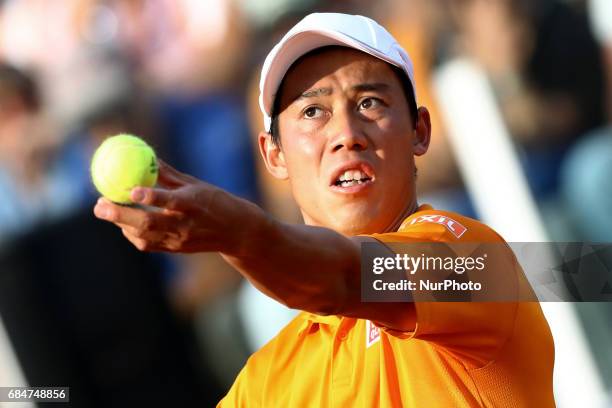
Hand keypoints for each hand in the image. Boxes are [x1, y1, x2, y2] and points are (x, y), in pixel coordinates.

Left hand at [93, 160, 261, 253]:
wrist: (235, 231)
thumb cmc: (215, 201)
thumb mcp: (196, 184)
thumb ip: (168, 175)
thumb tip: (145, 156)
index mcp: (193, 204)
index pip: (169, 202)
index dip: (149, 197)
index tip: (130, 191)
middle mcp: (186, 224)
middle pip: (148, 223)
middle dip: (120, 215)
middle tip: (99, 205)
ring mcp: (180, 239)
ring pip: (144, 236)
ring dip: (121, 224)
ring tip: (104, 210)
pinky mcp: (176, 249)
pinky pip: (148, 244)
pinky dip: (131, 233)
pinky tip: (123, 223)